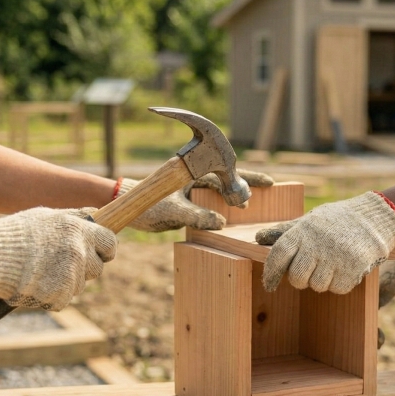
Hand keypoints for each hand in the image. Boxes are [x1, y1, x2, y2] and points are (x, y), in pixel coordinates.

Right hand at [0, 207, 116, 310]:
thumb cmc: (14, 234)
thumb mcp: (45, 216)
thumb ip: (73, 218)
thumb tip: (95, 214)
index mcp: (78, 229)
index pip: (110, 243)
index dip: (105, 250)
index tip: (99, 253)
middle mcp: (79, 251)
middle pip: (97, 268)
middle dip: (83, 268)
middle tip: (60, 264)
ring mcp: (70, 275)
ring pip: (80, 285)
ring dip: (66, 282)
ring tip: (40, 272)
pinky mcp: (60, 296)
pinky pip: (64, 299)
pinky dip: (52, 296)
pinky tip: (35, 284)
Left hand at [118, 169, 273, 231]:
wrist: (124, 205)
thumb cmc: (144, 203)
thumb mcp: (172, 211)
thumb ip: (196, 216)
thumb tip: (222, 222)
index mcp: (193, 173)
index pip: (225, 172)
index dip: (247, 179)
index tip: (267, 184)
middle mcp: (194, 180)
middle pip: (227, 178)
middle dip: (247, 182)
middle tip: (270, 186)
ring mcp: (190, 191)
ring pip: (219, 191)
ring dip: (235, 195)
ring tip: (253, 200)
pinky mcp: (186, 204)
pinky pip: (209, 204)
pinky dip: (222, 206)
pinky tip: (232, 214)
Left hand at [257, 192, 394, 292]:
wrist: (375, 218)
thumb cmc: (337, 221)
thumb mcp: (310, 221)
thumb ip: (285, 231)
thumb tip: (258, 239)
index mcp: (303, 231)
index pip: (278, 255)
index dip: (271, 272)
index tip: (269, 284)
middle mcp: (317, 244)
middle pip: (297, 278)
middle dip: (300, 280)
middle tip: (309, 272)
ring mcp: (335, 256)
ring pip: (317, 286)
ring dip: (322, 281)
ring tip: (331, 265)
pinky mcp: (353, 268)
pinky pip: (337, 288)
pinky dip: (340, 284)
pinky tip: (345, 268)